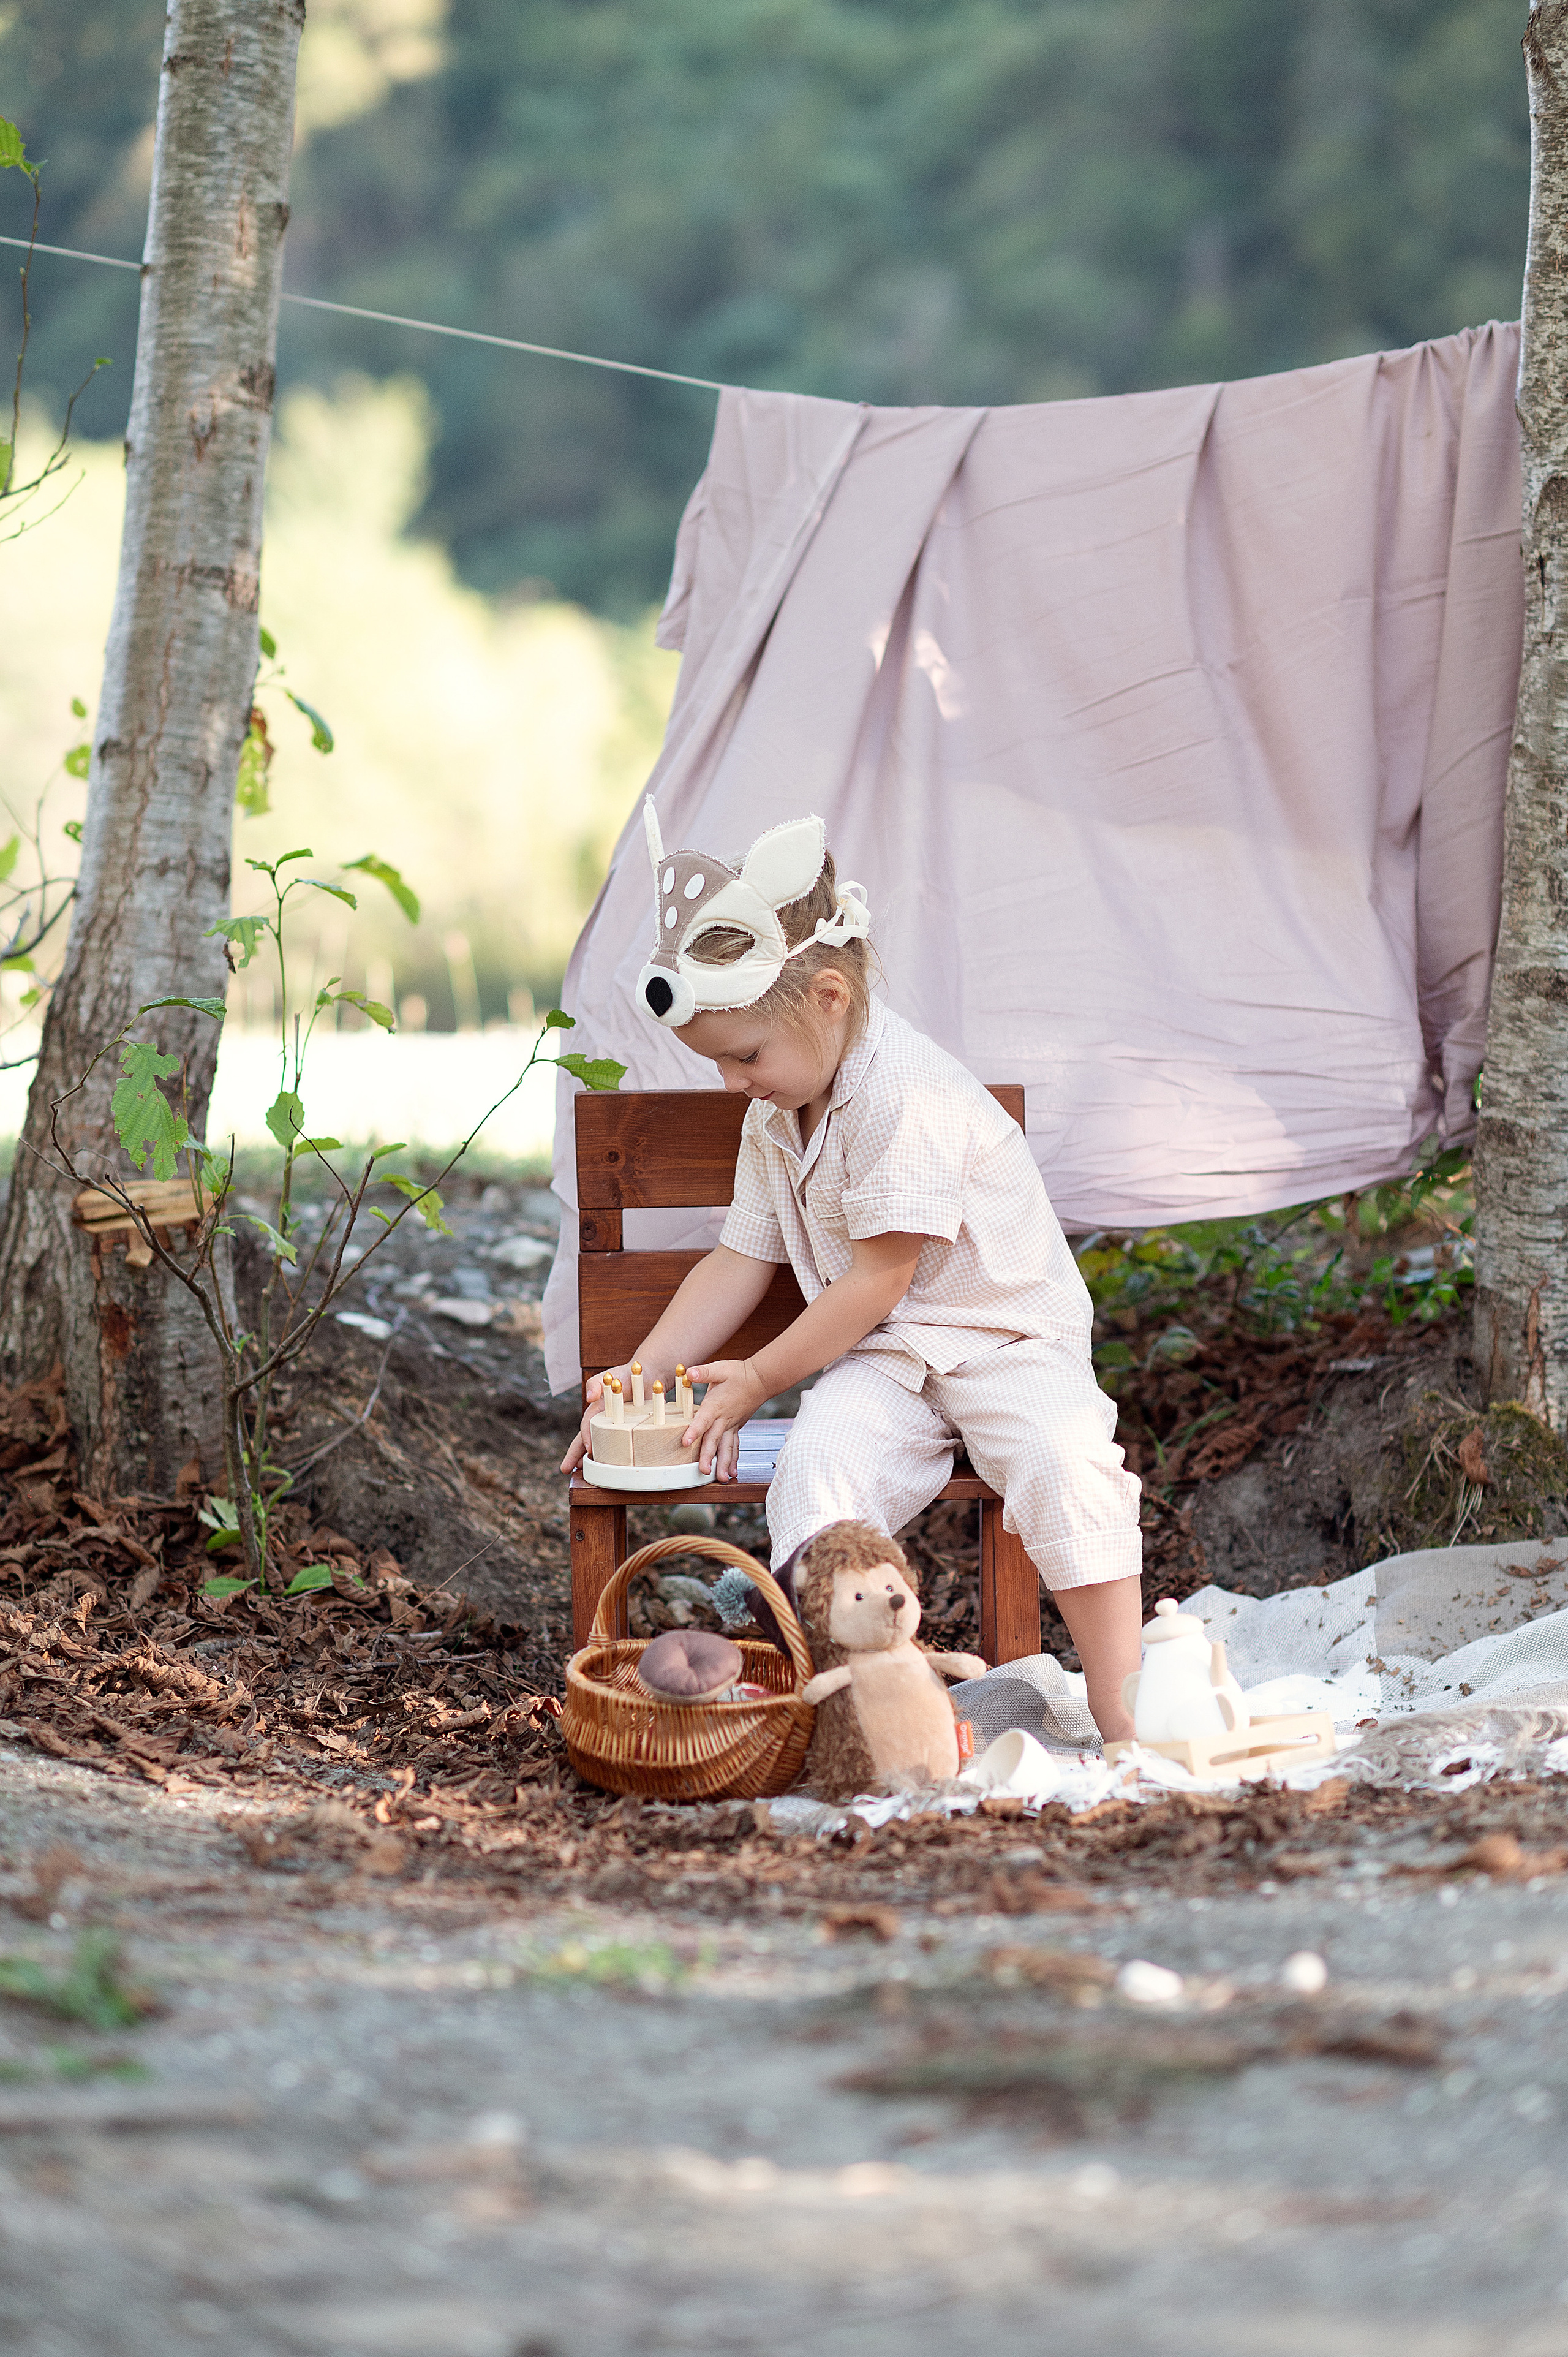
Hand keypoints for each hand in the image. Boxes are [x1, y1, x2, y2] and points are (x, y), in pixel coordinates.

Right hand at [561, 1365, 624, 1474]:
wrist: (646, 1375)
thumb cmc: (623, 1376)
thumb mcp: (608, 1376)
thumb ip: (596, 1384)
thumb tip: (589, 1397)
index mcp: (595, 1411)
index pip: (587, 1426)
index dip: (586, 1438)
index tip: (588, 1449)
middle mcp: (601, 1421)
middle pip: (584, 1439)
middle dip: (574, 1454)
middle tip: (565, 1469)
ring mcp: (613, 1427)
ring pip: (598, 1445)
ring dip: (589, 1458)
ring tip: (581, 1471)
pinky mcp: (626, 1430)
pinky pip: (617, 1445)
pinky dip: (610, 1456)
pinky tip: (610, 1465)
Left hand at [683, 1356, 768, 1478]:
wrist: (760, 1379)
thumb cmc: (739, 1373)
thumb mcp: (720, 1368)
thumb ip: (704, 1372)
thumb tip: (689, 1372)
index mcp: (716, 1405)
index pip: (703, 1420)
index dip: (694, 1431)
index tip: (685, 1442)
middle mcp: (724, 1419)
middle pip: (715, 1440)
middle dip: (709, 1457)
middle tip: (704, 1472)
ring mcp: (732, 1425)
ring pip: (727, 1447)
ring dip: (724, 1464)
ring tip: (722, 1478)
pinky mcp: (737, 1427)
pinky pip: (735, 1446)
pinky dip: (734, 1459)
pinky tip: (732, 1472)